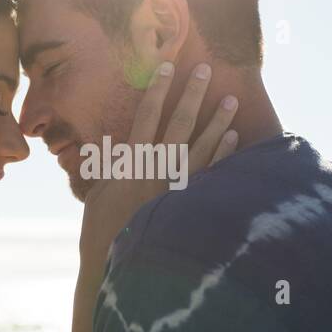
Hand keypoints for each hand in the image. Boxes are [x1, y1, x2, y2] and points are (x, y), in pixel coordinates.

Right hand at [79, 57, 238, 267]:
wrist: (118, 264)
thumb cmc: (101, 229)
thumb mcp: (97, 192)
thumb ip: (109, 165)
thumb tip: (115, 141)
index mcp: (130, 163)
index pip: (145, 117)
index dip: (156, 90)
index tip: (166, 67)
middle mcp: (156, 170)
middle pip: (178, 124)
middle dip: (192, 95)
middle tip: (206, 71)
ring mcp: (176, 187)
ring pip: (201, 146)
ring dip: (217, 122)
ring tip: (231, 100)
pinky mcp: (190, 203)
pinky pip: (212, 173)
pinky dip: (223, 154)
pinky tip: (234, 138)